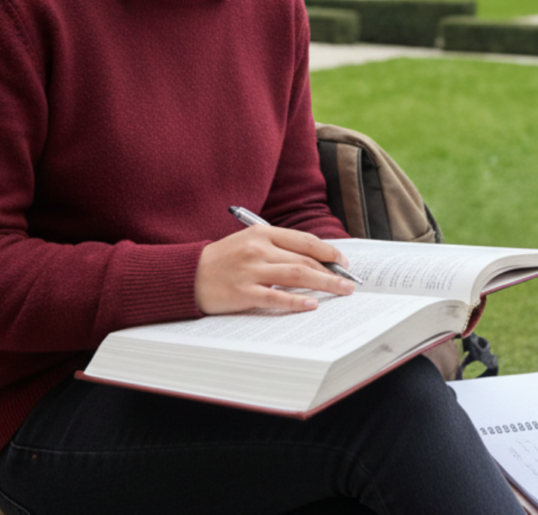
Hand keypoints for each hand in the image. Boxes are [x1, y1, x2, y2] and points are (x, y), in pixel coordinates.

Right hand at [195, 226, 354, 314]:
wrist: (187, 275)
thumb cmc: (222, 259)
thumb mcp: (249, 242)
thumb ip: (277, 248)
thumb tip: (313, 260)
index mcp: (262, 232)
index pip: (304, 240)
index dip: (328, 250)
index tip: (343, 261)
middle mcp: (258, 248)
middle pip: (304, 259)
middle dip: (332, 270)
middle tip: (349, 281)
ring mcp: (251, 270)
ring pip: (296, 275)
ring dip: (324, 283)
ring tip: (341, 291)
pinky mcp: (243, 292)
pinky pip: (276, 298)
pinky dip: (296, 301)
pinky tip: (312, 305)